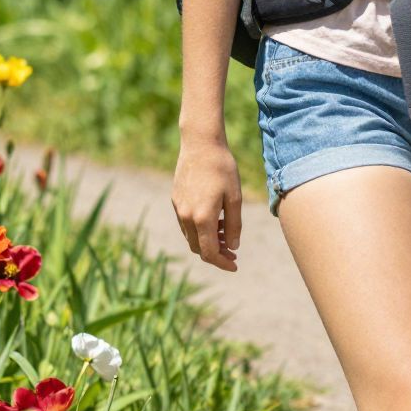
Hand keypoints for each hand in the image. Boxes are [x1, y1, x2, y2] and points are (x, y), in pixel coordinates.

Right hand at [172, 134, 242, 271]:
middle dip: (216, 254)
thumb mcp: (235, 197)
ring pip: (191, 237)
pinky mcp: (175, 201)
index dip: (223, 262)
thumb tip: (233, 246)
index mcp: (202, 218)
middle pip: (199, 248)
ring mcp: (179, 209)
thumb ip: (234, 224)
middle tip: (234, 252)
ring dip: (208, 241)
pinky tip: (215, 220)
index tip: (235, 265)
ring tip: (227, 233)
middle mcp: (186, 217)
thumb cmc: (223, 169)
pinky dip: (200, 229)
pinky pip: (186, 224)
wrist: (201, 145)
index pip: (210, 252)